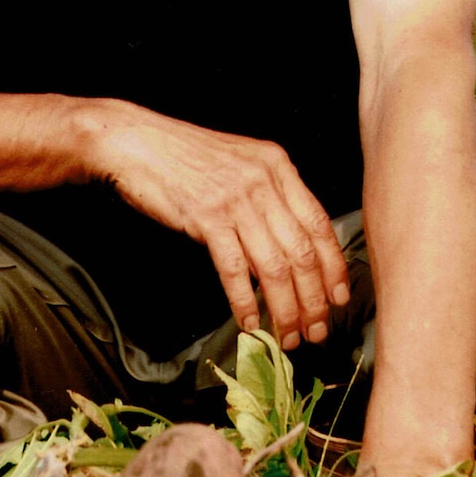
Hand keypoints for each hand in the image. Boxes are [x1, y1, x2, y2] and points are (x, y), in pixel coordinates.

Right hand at [84, 102, 349, 349]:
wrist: (137, 141)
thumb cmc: (184, 155)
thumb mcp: (240, 162)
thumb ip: (268, 195)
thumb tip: (286, 243)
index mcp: (278, 166)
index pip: (320, 223)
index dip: (333, 266)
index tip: (338, 296)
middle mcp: (264, 181)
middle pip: (303, 251)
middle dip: (314, 299)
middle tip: (316, 329)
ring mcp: (236, 199)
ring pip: (274, 266)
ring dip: (285, 308)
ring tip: (287, 335)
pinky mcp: (207, 217)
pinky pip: (234, 269)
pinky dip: (245, 301)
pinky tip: (250, 322)